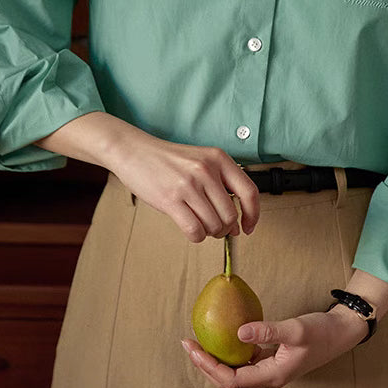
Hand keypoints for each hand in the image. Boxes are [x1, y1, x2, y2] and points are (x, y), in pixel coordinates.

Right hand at [106, 126, 259, 241]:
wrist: (134, 151)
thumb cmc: (167, 160)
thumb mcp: (200, 161)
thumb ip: (220, 186)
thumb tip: (236, 225)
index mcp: (218, 158)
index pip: (250, 192)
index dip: (253, 215)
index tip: (248, 227)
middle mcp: (206, 170)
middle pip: (231, 215)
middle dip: (225, 228)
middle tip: (215, 228)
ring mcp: (189, 185)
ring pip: (214, 225)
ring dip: (209, 232)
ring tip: (200, 224)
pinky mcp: (171, 200)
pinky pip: (194, 230)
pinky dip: (196, 236)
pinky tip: (190, 228)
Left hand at [181, 304, 368, 387]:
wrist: (342, 332)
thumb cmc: (322, 332)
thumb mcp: (296, 329)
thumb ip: (267, 330)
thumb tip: (237, 331)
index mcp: (271, 377)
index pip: (230, 379)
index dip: (208, 365)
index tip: (193, 347)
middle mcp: (267, 378)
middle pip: (227, 379)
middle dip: (205, 364)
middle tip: (188, 343)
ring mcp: (269, 371)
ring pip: (234, 371)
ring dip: (214, 360)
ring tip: (198, 341)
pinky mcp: (271, 360)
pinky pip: (243, 361)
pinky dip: (228, 352)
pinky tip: (222, 336)